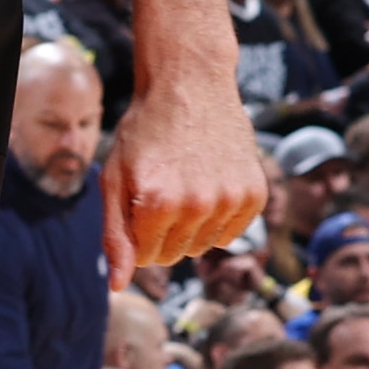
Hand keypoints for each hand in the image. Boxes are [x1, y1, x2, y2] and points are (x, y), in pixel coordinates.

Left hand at [105, 80, 268, 270]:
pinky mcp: (254, 194)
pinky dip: (218, 217)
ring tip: (185, 183)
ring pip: (203, 246)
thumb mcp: (114, 178)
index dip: (138, 233)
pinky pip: (231, 233)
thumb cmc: (144, 130)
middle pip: (175, 255)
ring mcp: (231, 200)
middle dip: (162, 232)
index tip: (139, 200)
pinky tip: (209, 184)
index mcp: (157, 205)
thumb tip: (119, 286)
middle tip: (161, 188)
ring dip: (191, 226)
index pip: (146, 258)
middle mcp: (198, 206)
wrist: (189, 83)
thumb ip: (115, 236)